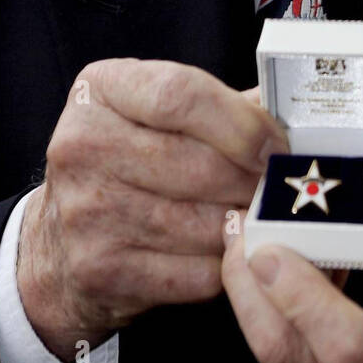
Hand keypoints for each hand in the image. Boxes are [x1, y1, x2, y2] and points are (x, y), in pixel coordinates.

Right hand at [17, 58, 288, 361]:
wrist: (62, 240)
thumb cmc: (132, 162)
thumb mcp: (160, 115)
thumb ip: (225, 107)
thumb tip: (300, 119)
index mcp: (101, 90)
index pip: (182, 95)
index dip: (244, 123)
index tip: (278, 146)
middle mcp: (82, 145)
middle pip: (199, 163)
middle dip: (255, 180)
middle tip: (285, 189)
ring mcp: (86, 210)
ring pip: (203, 223)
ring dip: (246, 225)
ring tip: (264, 218)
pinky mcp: (99, 268)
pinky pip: (194, 272)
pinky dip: (226, 266)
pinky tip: (232, 253)